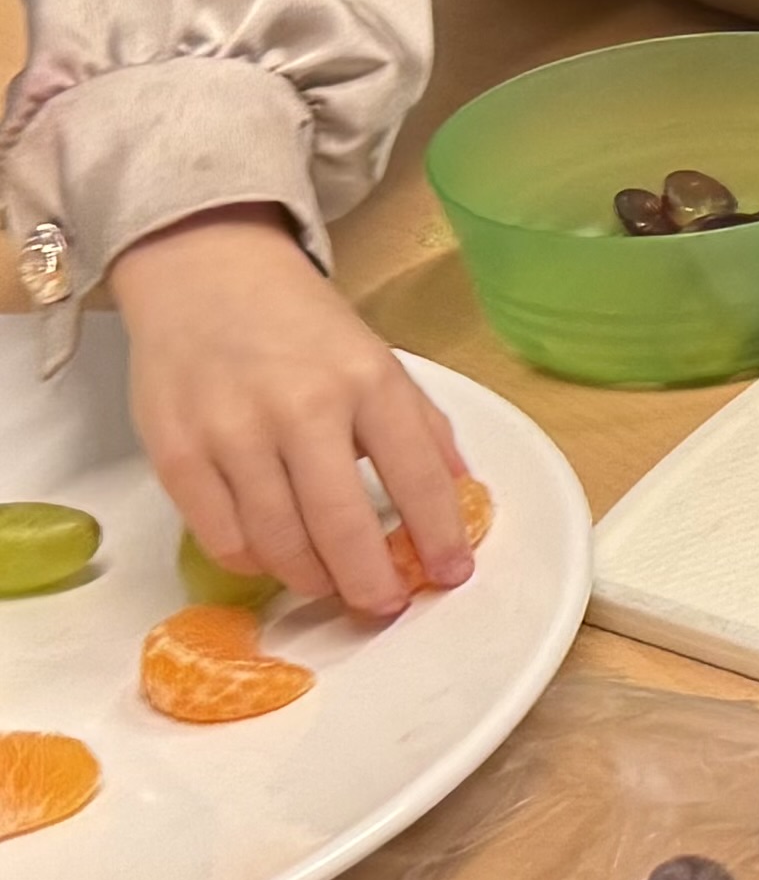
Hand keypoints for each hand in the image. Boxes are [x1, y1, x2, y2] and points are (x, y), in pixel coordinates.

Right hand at [110, 211, 473, 619]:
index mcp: (367, 381)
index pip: (417, 477)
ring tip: (332, 585)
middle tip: (384, 607)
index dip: (439, 537)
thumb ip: (420, 426)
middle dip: (370, 582)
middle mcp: (300, 408)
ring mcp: (231, 433)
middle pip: (341, 525)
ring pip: (278, 542)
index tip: (453, 575)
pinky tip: (274, 557)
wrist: (204, 272)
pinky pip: (220, 536)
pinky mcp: (175, 453)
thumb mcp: (378, 359)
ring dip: (313, 579)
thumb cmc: (300, 324)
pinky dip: (254, 561)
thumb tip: (462, 495)